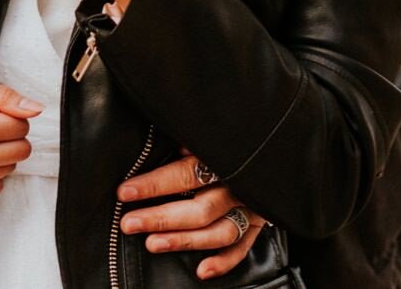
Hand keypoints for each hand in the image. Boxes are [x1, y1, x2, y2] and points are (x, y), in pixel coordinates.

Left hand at [119, 146, 268, 280]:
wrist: (275, 145)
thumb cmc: (230, 136)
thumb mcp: (209, 130)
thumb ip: (188, 138)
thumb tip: (160, 137)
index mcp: (224, 157)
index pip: (185, 174)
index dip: (154, 184)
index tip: (125, 192)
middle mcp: (239, 185)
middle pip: (200, 209)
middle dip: (162, 218)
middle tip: (130, 223)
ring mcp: (251, 206)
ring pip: (218, 231)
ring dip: (184, 241)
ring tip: (152, 244)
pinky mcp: (258, 222)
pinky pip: (242, 247)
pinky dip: (224, 262)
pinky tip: (201, 271)